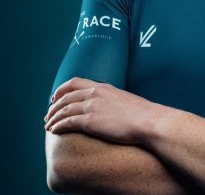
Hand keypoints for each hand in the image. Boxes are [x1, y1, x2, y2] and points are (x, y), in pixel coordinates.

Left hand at [44, 77, 165, 143]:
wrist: (148, 121)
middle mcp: (95, 93)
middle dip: (54, 106)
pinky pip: (68, 122)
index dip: (62, 89)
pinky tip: (54, 131)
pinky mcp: (91, 121)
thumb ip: (112, 99)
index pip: (75, 82)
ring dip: (53, 117)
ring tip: (48, 125)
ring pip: (64, 109)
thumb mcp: (124, 99)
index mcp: (103, 87)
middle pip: (66, 96)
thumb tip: (108, 107)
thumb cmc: (141, 113)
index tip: (55, 97)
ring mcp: (92, 106)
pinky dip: (58, 126)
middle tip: (48, 114)